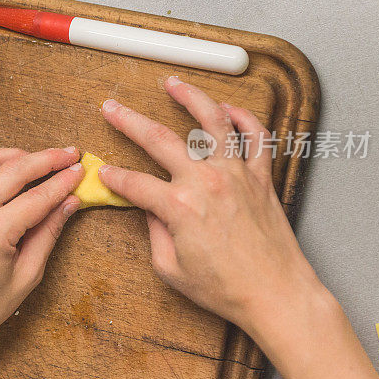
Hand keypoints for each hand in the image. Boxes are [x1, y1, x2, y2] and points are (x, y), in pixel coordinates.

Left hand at [0, 146, 82, 351]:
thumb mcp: (25, 277)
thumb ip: (48, 234)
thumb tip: (70, 202)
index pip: (37, 197)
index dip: (63, 181)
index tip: (80, 169)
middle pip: (13, 169)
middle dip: (46, 158)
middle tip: (68, 153)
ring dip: (13, 154)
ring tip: (35, 158)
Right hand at [98, 76, 378, 378]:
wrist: (276, 295)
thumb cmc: (227, 289)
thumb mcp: (171, 268)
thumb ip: (154, 232)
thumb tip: (149, 208)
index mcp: (179, 207)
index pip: (134, 182)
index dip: (113, 177)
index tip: (103, 172)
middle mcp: (207, 182)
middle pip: (159, 139)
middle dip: (129, 121)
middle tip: (112, 108)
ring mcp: (236, 175)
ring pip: (212, 121)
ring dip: (190, 97)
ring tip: (173, 83)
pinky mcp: (261, 177)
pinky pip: (257, 137)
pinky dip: (244, 117)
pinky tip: (228, 108)